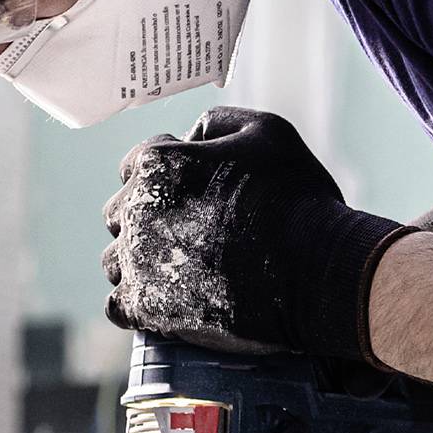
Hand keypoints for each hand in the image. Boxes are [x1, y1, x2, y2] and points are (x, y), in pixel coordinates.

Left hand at [101, 108, 410, 359]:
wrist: (317, 273)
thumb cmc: (298, 200)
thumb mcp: (268, 131)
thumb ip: (218, 123)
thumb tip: (191, 136)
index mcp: (157, 163)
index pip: (136, 163)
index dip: (169, 175)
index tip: (198, 194)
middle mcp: (134, 210)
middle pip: (119, 211)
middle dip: (148, 218)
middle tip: (194, 233)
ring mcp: (136, 262)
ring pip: (115, 260)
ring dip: (139, 262)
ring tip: (182, 270)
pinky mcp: (145, 309)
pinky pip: (117, 306)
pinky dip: (137, 303)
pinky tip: (167, 300)